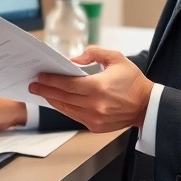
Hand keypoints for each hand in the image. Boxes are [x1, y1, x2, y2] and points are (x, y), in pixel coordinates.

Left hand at [29, 46, 153, 132]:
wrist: (147, 106)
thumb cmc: (132, 81)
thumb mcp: (116, 58)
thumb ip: (93, 53)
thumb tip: (74, 61)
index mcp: (99, 87)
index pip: (67, 84)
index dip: (51, 81)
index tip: (39, 77)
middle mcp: (95, 105)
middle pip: (62, 97)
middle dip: (45, 90)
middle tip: (33, 85)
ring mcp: (94, 118)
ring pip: (65, 108)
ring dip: (52, 100)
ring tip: (41, 92)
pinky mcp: (95, 126)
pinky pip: (73, 116)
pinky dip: (64, 108)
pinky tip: (57, 100)